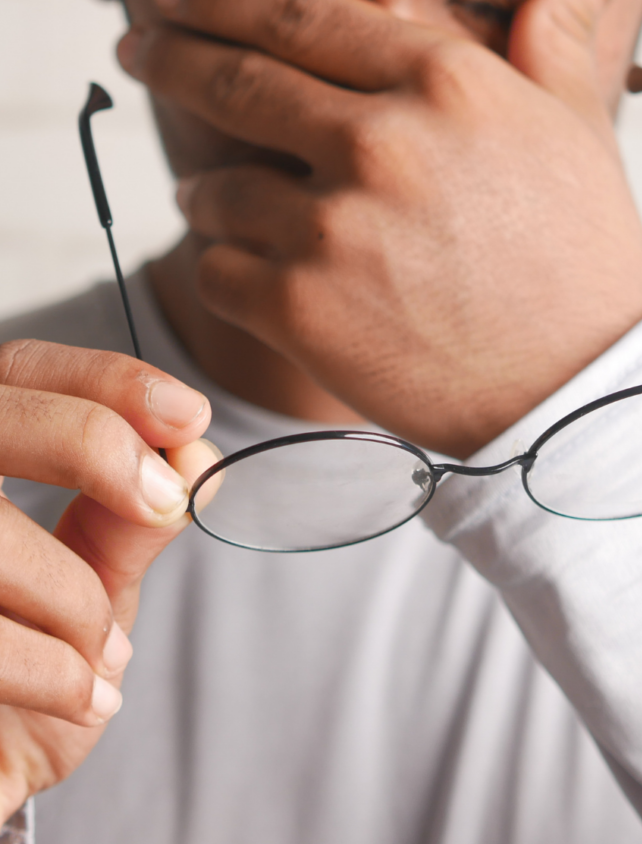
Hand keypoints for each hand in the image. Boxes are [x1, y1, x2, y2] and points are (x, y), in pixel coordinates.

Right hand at [0, 340, 215, 821]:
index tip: (187, 417)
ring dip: (72, 593)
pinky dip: (48, 668)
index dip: (104, 378)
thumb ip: (132, 523)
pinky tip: (82, 696)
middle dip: (90, 443)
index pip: (19, 370)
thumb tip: (197, 462)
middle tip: (163, 501)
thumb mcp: (90, 588)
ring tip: (107, 657)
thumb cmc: (29, 668)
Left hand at [120, 0, 641, 457]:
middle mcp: (378, 142)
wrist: (576, 391)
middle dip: (171, 58)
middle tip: (139, 49)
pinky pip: (215, 270)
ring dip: (204, 192)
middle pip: (236, 80)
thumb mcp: (583, 133)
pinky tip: (240, 269)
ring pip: (215, 189)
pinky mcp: (300, 311)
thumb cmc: (582, 260)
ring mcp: (332, 228)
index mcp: (443, 83)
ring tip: (209, 200)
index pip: (303, 16)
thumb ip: (559, 38)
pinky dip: (220, 266)